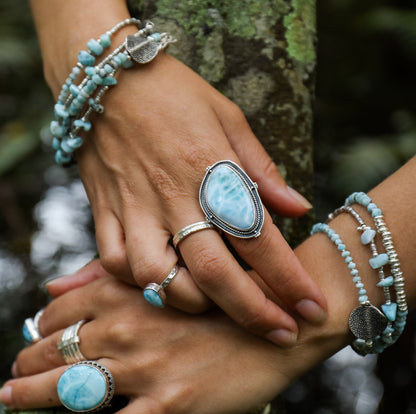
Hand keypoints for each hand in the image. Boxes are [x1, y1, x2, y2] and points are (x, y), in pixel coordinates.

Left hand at [0, 275, 339, 413]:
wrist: (278, 321)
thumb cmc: (220, 296)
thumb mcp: (160, 274)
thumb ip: (101, 276)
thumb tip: (50, 287)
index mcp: (120, 291)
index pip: (56, 312)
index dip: (37, 329)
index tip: (33, 340)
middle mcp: (122, 326)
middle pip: (51, 350)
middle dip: (25, 364)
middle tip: (14, 377)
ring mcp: (142, 367)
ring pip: (67, 388)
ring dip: (29, 397)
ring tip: (8, 403)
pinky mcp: (166, 404)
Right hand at [74, 54, 326, 345]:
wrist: (105, 78)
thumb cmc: (174, 93)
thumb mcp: (229, 117)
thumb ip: (261, 170)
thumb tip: (298, 209)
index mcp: (211, 166)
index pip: (258, 236)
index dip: (288, 279)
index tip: (312, 309)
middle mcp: (172, 194)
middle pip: (213, 271)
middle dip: (251, 312)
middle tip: (279, 334)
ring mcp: (133, 206)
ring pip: (157, 277)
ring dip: (189, 302)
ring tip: (214, 306)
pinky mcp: (103, 211)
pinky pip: (114, 262)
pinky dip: (136, 283)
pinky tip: (159, 281)